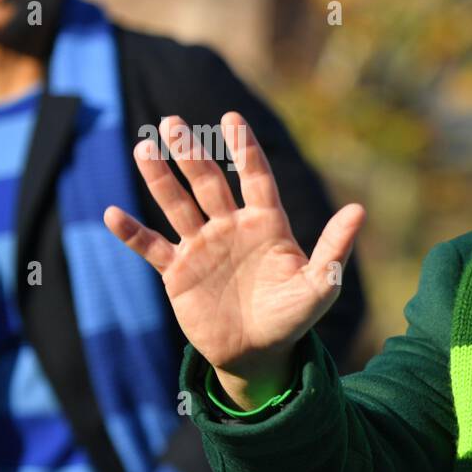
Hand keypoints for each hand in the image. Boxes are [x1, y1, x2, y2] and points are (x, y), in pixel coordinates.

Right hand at [103, 112, 364, 407]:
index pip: (255, 178)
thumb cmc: (293, 316)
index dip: (244, 149)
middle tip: (173, 123)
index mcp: (266, 224)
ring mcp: (203, 247)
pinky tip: (112, 214)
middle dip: (192, 153)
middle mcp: (232, 227)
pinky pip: (152, 247)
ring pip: (177, 205)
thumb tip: (359, 209)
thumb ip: (335, 247)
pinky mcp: (179, 272)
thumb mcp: (321, 285)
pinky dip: (132, 233)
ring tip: (143, 149)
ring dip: (160, 179)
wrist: (259, 352)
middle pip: (209, 183)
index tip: (232, 119)